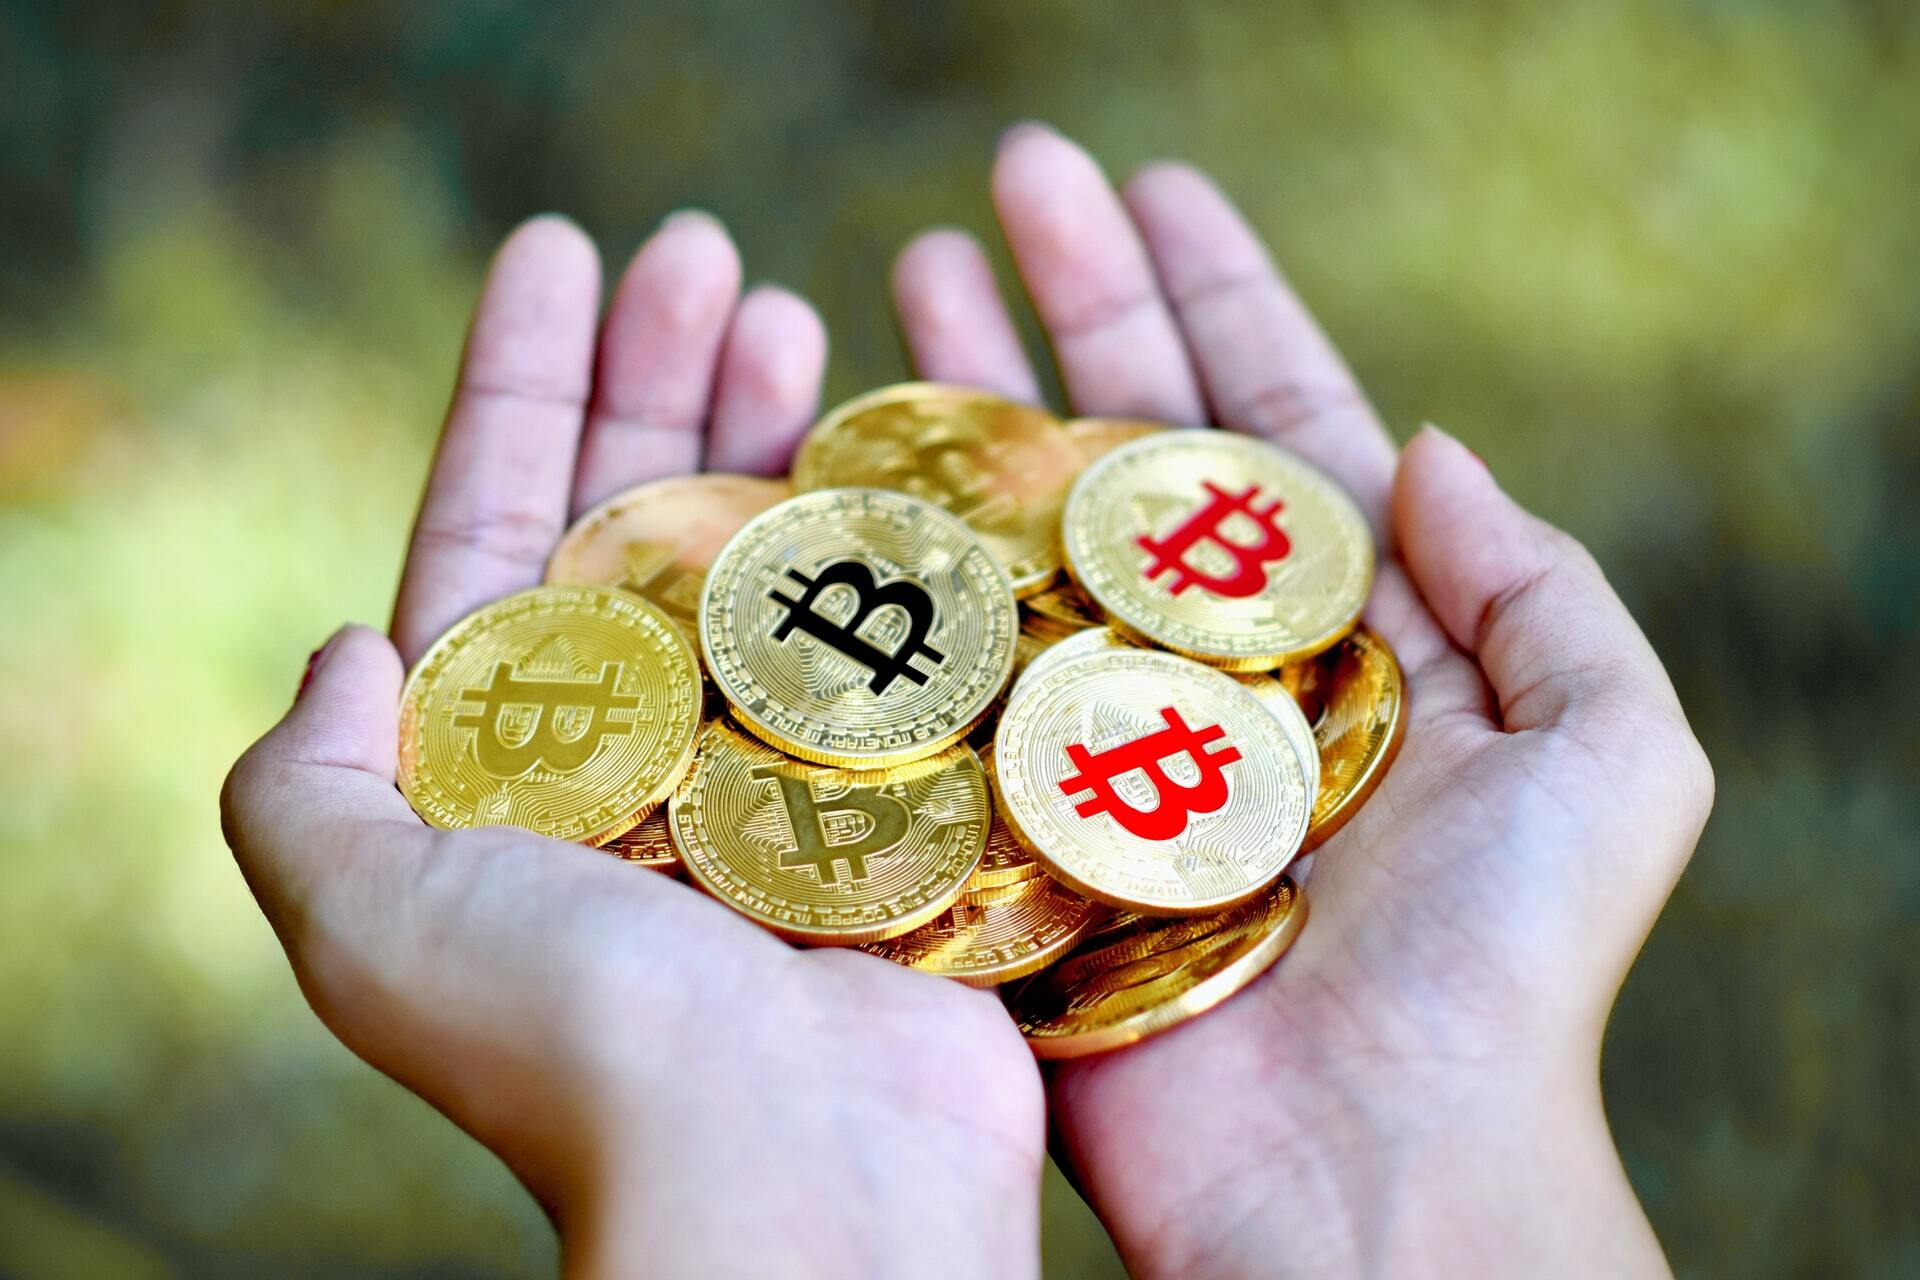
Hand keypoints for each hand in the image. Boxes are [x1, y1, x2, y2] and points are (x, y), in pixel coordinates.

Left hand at [222, 214, 1043, 1278]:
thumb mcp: (365, 916)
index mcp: (504, 765)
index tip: (561, 250)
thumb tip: (345, 645)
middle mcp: (634, 759)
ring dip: (772, 430)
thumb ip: (310, 781)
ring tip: (798, 314)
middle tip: (707, 252)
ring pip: (765, 561)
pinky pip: (888, 639)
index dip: (517, 384)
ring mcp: (772, 773)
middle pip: (636, 519)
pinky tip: (905, 446)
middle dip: (656, 376)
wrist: (798, 1182)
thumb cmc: (578, 1043)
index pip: (494, 527)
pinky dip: (890, 538)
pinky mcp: (894, 799)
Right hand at [890, 124, 1713, 1277]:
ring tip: (903, 277)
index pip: (1266, 424)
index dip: (1212, 294)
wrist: (1371, 1181)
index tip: (1147, 185)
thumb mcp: (1610, 755)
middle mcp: (1206, 666)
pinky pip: (939, 673)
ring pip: (1018, 532)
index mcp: (1342, 635)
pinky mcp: (1004, 819)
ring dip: (966, 401)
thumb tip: (1430, 444)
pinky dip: (892, 573)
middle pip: (1124, 447)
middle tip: (998, 186)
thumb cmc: (1509, 976)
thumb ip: (1542, 588)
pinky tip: (838, 469)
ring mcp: (1093, 735)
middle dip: (1067, 306)